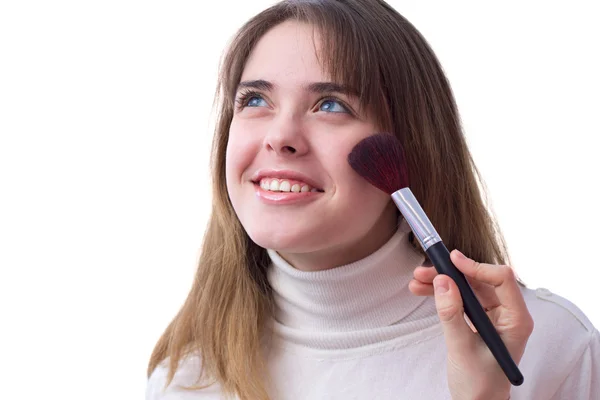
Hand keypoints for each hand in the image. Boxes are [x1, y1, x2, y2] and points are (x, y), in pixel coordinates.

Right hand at [409, 250, 533, 399]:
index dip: (476, 267)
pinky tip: (423, 291)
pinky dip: (442, 294)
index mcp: (516, 320)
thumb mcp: (462, 349)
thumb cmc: (479, 384)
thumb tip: (442, 281)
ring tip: (417, 282)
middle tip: (424, 271)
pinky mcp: (478, 320)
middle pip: (480, 280)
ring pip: (467, 288)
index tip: (451, 261)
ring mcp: (493, 316)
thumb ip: (452, 315)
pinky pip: (461, 299)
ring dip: (442, 282)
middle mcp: (507, 314)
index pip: (502, 280)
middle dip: (451, 274)